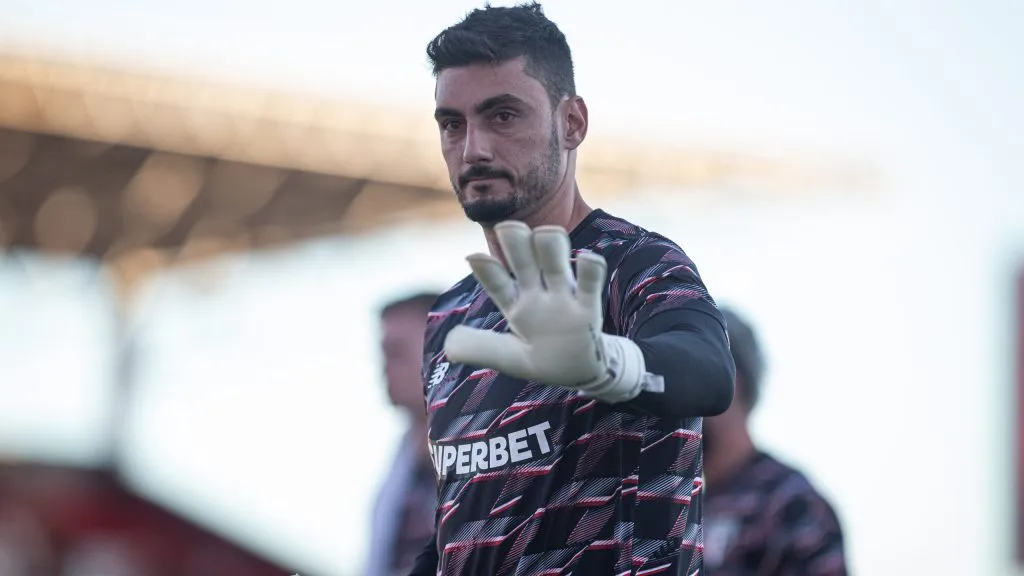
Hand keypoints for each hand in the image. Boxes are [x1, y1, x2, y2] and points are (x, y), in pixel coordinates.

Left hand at [443, 221, 645, 402]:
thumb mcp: (508, 358)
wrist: (581, 372)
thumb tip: (448, 345)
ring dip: (550, 244)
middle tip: (508, 228)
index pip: (497, 283)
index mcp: (515, 306)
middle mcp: (537, 295)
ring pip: (555, 263)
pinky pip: (590, 283)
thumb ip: (479, 349)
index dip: (486, 270)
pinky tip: (586, 258)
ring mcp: (563, 298)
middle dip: (515, 241)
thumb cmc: (541, 359)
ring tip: (547, 233)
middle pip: (524, 261)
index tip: (474, 258)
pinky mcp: (589, 308)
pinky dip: (589, 268)